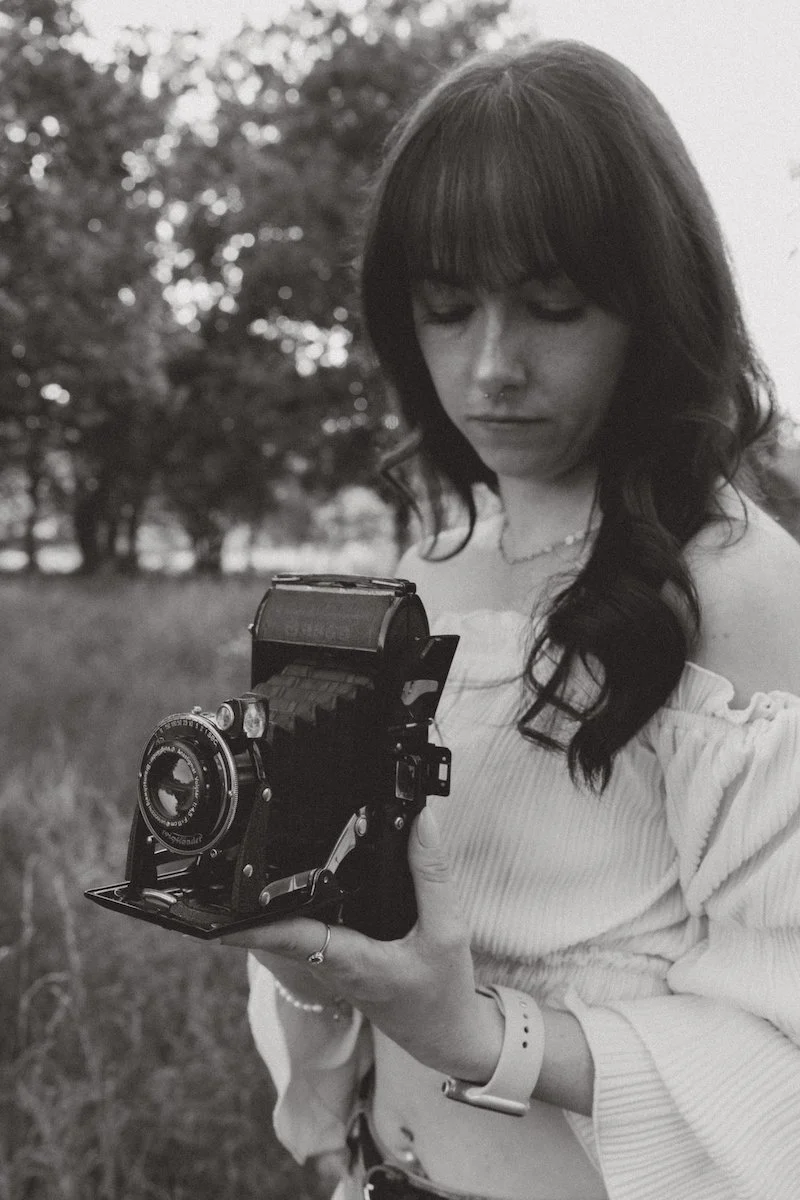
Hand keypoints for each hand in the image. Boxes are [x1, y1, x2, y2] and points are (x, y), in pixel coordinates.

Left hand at [222, 807, 502, 1082]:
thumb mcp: (448, 929)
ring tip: (253, 858)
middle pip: (279, 925)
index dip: (249, 925)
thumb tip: (421, 821)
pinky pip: (311, 927)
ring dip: (274, 900)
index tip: (214, 913)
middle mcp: (330, 962)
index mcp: (349, 960)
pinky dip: (301, 904)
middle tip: (229, 858)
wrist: (444, 1034)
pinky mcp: (339, 958)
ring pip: (292, 925)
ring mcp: (331, 962)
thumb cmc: (443, 990)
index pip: (287, 937)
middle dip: (253, 896)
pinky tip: (301, 878)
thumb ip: (433, 874)